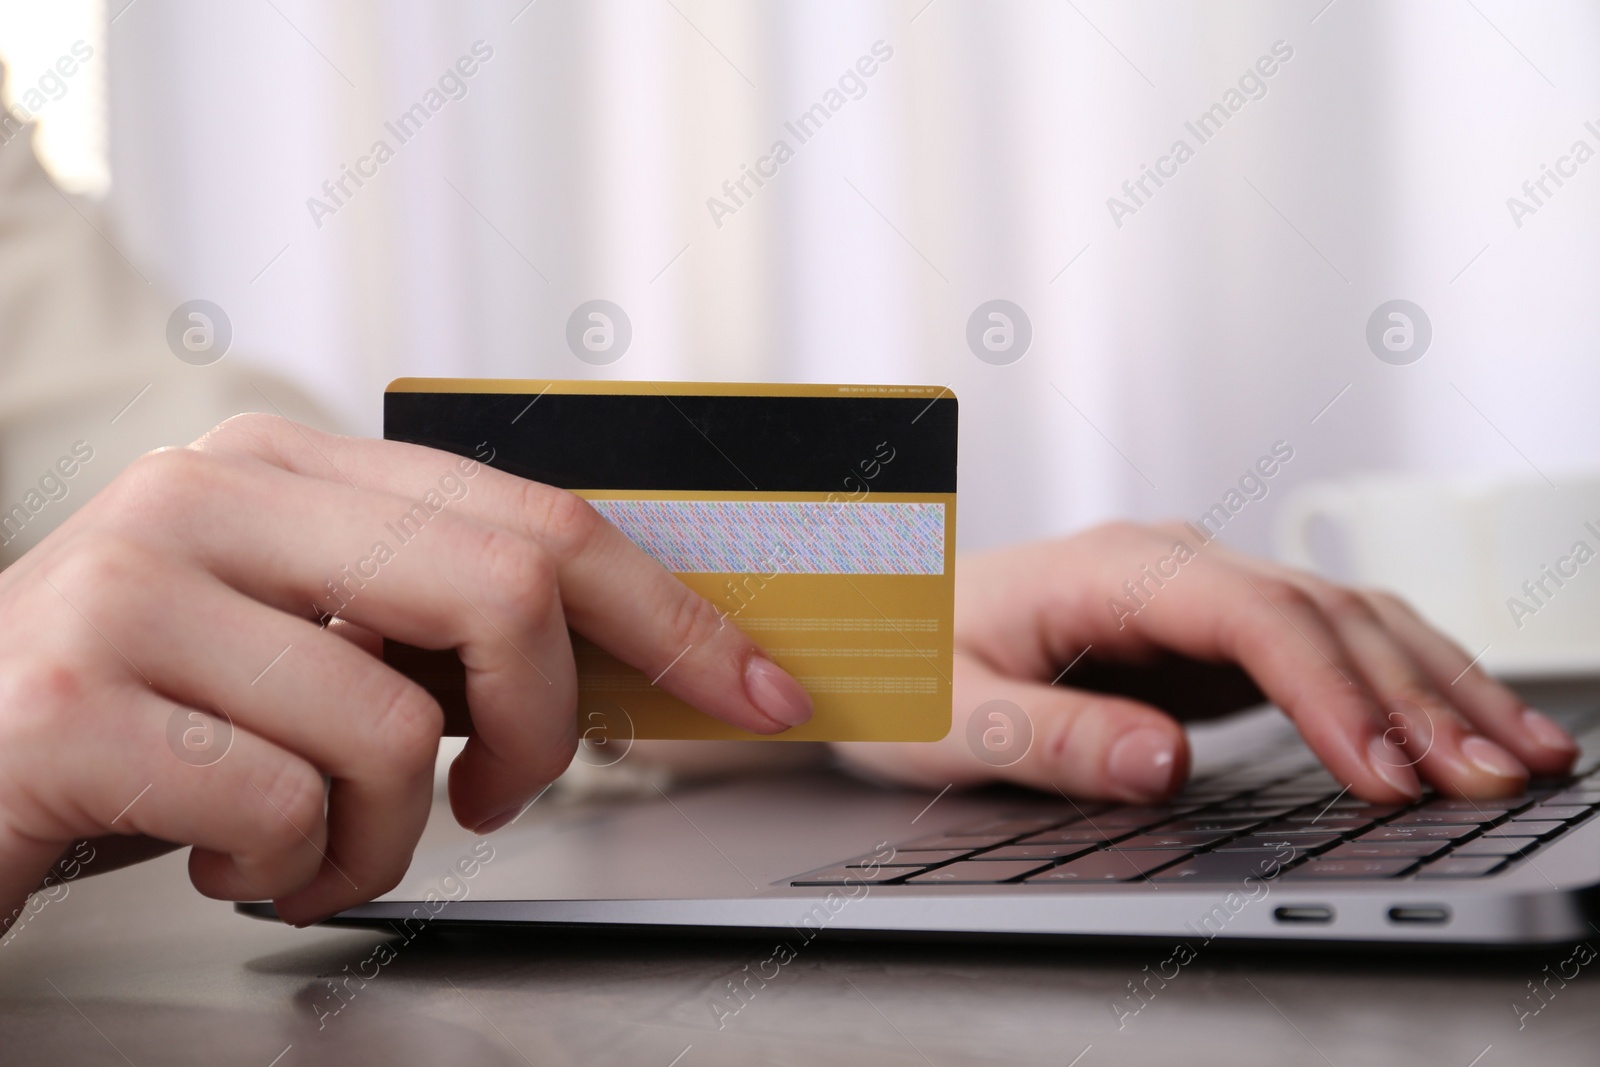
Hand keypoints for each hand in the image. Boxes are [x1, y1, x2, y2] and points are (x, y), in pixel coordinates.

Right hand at [0, 415, 811, 927]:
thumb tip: (609, 660)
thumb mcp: (297, 641)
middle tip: (503, 793)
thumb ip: (428, 624)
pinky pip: (291, 809)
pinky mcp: (83, 703)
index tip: (753, 687)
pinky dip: (297, 870)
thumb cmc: (142, 719)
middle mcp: (214, 497)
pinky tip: (232, 860)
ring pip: (399, 729)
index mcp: (289, 468)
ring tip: (312, 844)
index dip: (669, 613)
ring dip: (388, 834)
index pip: (537, 519)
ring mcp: (140, 587)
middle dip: (547, 728)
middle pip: (504, 589)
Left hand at [833, 522, 1577, 802]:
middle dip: (1416, 695)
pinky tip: (1457, 725)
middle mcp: (1169, 564)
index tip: (1385, 772)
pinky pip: (1330, 644)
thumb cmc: (906, 660)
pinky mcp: (1214, 628)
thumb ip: (1049, 737)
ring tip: (1520, 755)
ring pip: (1347, 617)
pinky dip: (1403, 682)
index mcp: (1108, 570)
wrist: (884, 625)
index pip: (1251, 615)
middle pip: (1322, 610)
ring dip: (1435, 684)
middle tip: (1492, 778)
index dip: (1329, 692)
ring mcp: (1199, 590)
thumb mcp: (948, 714)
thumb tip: (1163, 764)